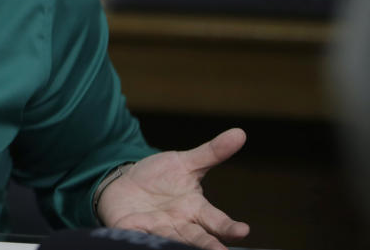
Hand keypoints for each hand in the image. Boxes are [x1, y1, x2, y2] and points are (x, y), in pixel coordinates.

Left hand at [96, 128, 249, 249]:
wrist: (125, 186)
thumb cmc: (160, 178)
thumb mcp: (184, 163)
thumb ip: (211, 153)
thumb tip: (240, 132)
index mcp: (196, 209)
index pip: (217, 221)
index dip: (229, 227)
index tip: (243, 230)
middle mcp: (181, 224)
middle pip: (198, 237)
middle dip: (209, 245)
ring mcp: (158, 230)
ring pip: (172, 241)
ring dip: (179, 246)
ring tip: (186, 249)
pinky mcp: (134, 231)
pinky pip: (140, 238)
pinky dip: (143, 241)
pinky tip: (145, 241)